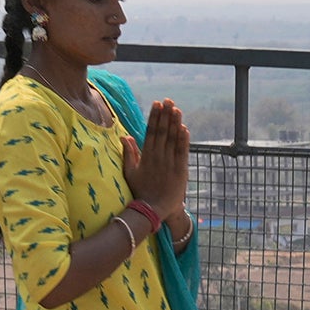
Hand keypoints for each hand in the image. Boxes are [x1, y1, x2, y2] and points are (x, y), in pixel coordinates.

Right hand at [132, 100, 189, 214]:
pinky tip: (184, 128)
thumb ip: (129, 153)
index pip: (151, 131)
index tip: (156, 104)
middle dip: (165, 115)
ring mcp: (170, 163)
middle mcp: (158, 157)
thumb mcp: (130, 171)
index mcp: (146, 156)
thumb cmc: (141, 190)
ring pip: (173, 139)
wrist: (154, 209)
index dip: (154, 116)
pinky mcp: (181, 170)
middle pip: (163, 131)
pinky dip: (184, 139)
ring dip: (175, 123)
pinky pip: (183, 151)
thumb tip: (125, 136)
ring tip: (176, 109)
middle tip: (168, 101)